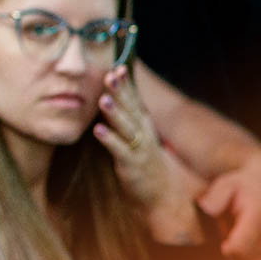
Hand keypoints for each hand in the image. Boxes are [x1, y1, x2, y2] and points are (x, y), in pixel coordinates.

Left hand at [92, 68, 197, 239]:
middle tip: (109, 75)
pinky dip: (110, 140)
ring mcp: (139, 149)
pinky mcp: (132, 165)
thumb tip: (110, 95)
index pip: (134, 100)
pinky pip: (120, 151)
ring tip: (103, 98)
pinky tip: (98, 130)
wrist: (163, 193)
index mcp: (143, 124)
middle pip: (131, 108)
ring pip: (127, 127)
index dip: (126, 84)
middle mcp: (143, 133)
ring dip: (115, 112)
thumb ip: (126, 116)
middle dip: (120, 91)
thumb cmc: (145, 160)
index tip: (116, 66)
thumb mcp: (137, 135)